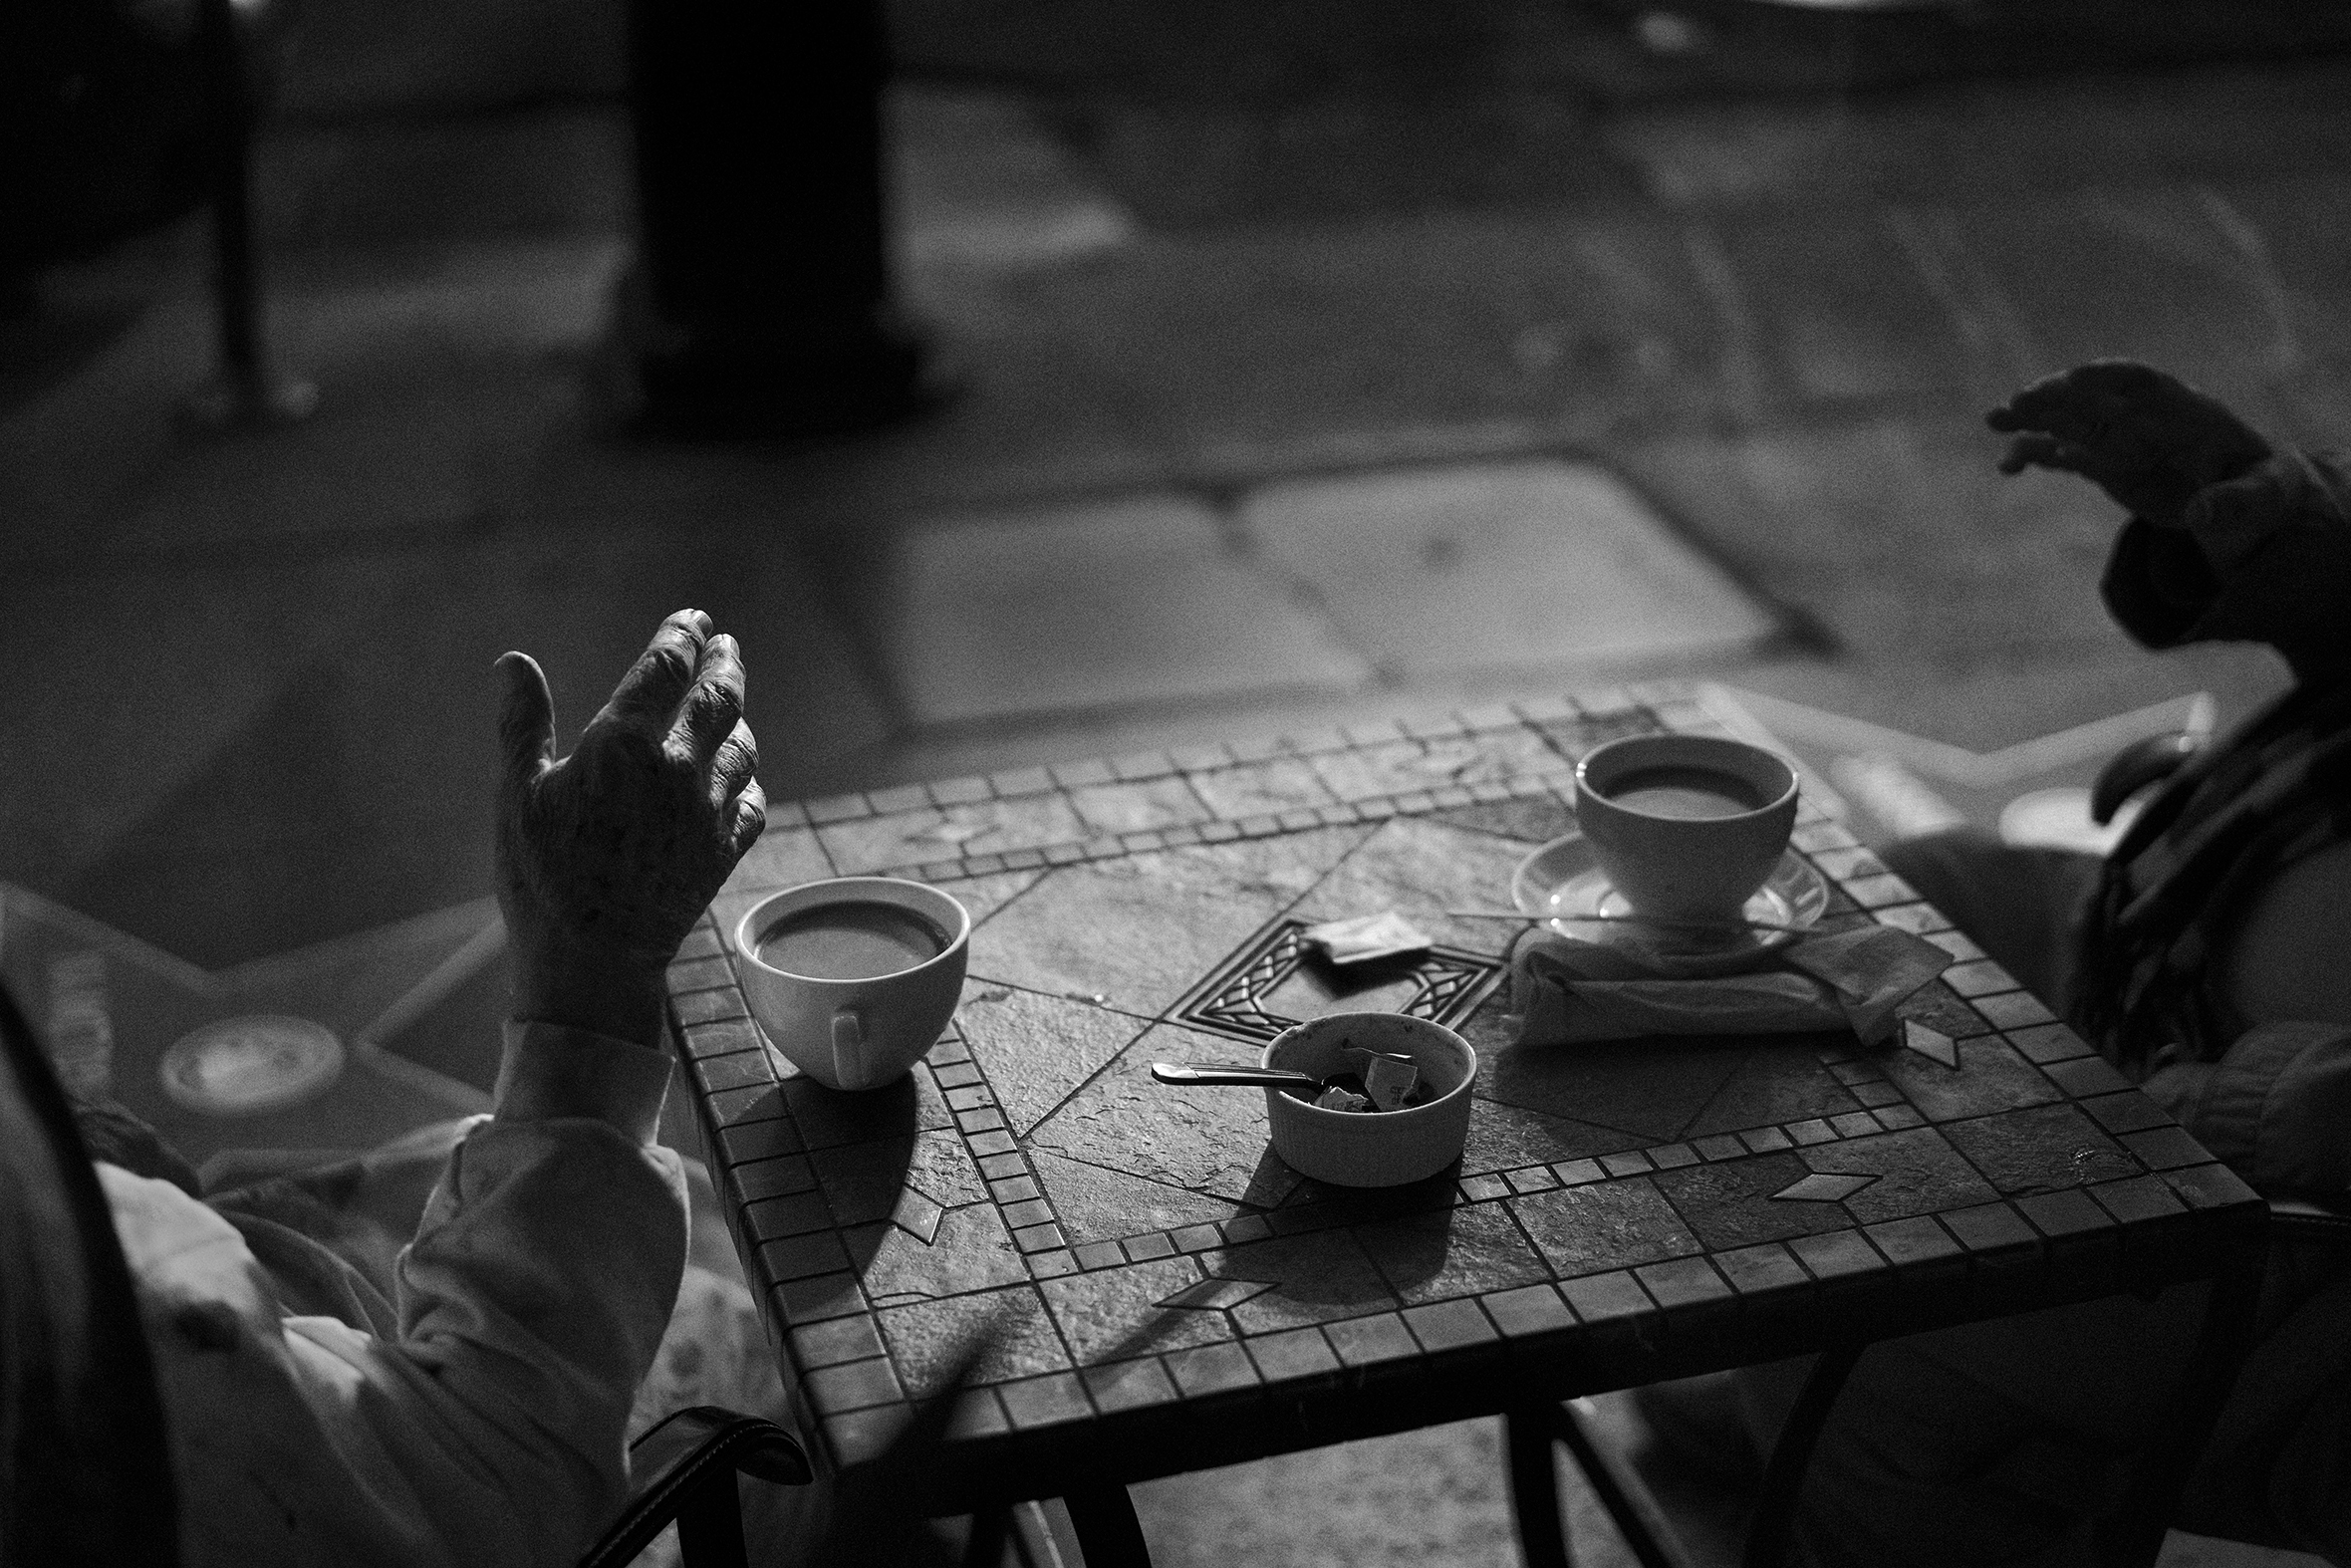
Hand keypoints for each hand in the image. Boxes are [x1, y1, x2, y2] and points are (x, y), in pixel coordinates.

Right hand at [495, 610, 764, 1042]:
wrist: (590, 959)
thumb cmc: (541, 877)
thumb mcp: (517, 795)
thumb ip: (522, 724)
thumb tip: (514, 661)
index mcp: (624, 743)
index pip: (666, 667)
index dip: (682, 635)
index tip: (692, 619)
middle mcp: (679, 767)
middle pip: (720, 695)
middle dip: (725, 662)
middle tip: (726, 645)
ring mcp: (709, 809)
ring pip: (742, 746)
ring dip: (737, 720)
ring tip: (729, 707)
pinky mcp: (726, 849)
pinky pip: (752, 800)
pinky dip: (747, 781)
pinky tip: (737, 778)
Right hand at [1987, 360, 2270, 528]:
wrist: (2247, 495)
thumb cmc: (2262, 486)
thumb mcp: (2264, 495)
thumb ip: (2236, 502)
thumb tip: (2203, 515)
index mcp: (2188, 411)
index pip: (2144, 384)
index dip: (2109, 377)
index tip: (2075, 377)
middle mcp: (2147, 420)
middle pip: (2095, 400)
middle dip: (2057, 397)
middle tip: (2018, 402)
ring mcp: (2122, 441)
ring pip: (2070, 423)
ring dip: (2033, 417)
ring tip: (1994, 419)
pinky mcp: (2105, 465)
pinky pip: (2063, 456)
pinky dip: (2034, 456)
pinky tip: (2006, 467)